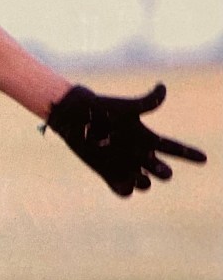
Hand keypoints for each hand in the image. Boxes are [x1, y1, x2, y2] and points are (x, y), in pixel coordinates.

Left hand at [46, 84, 206, 195]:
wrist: (76, 117)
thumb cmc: (102, 108)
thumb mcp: (127, 107)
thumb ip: (148, 101)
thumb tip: (163, 87)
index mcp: (147, 138)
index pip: (174, 148)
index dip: (189, 154)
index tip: (204, 158)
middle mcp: (140, 154)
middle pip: (163, 171)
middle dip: (163, 172)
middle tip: (157, 165)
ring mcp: (125, 165)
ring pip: (145, 183)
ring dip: (144, 182)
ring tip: (137, 174)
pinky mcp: (109, 174)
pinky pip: (124, 192)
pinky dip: (125, 190)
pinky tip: (122, 183)